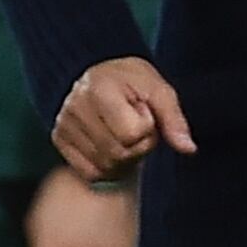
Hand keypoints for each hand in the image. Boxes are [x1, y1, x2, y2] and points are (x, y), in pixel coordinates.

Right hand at [53, 58, 193, 182]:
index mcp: (99, 88)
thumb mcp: (158, 89)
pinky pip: (90, 172)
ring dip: (124, 157)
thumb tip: (188, 149)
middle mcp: (75, 107)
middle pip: (119, 153)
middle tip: (135, 125)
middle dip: (137, 145)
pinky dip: (106, 166)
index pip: (131, 134)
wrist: (97, 73)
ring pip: (105, 166)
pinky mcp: (58, 139)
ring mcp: (64, 125)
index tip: (143, 111)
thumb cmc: (131, 81)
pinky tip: (110, 146)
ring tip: (122, 134)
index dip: (147, 127)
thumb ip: (174, 118)